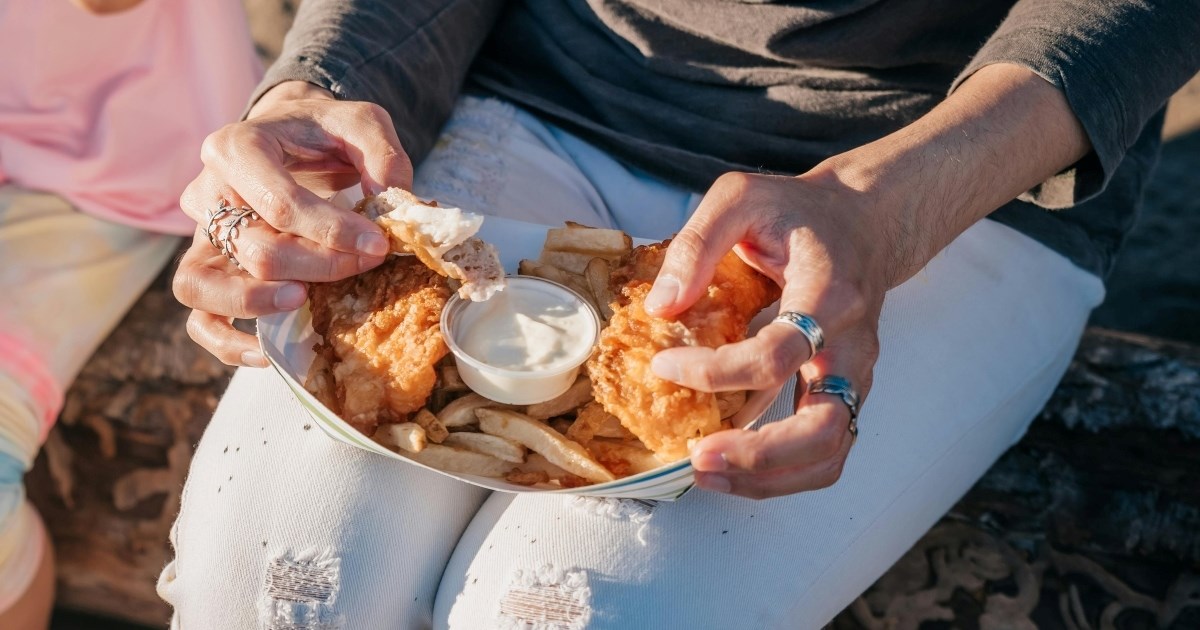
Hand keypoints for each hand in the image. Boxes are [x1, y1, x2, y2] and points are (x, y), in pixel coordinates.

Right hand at [172, 81, 412, 365]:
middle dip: (317, 266)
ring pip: (200, 285)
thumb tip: (390, 199)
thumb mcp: (360, 122)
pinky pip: (198, 318)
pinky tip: (269, 354)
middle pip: (252, 248)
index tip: (379, 244)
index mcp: (237, 147)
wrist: (294, 137)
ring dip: (257, 304)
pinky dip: (226, 342)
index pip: (279, 202)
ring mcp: (201, 236)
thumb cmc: (325, 133)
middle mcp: (207, 192)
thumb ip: (380, 150)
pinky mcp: (206, 270)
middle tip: (364, 264)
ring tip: (305, 302)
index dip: (332, 231)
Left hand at [647, 170, 892, 499]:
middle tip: (697, 457)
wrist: (864, 221)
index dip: (716, 370)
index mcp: (829, 293)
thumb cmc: (796, 212)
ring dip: (769, 478)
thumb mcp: (740, 198)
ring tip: (705, 475)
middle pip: (823, 425)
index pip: (780, 351)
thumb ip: (697, 244)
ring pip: (830, 453)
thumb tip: (660, 307)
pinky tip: (731, 470)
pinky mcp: (847, 394)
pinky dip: (782, 476)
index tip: (663, 364)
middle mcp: (853, 344)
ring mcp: (856, 376)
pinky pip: (826, 454)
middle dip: (759, 454)